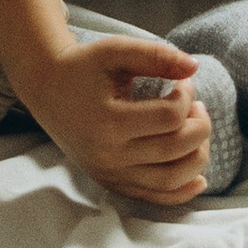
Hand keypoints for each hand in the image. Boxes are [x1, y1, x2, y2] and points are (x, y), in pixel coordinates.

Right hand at [27, 35, 215, 208]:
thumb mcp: (116, 50)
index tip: (183, 81)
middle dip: (200, 126)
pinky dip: (181, 191)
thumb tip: (194, 67)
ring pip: (170, 180)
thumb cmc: (84, 66)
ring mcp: (111, 174)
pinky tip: (198, 176)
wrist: (47, 90)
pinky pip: (154, 197)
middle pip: (175, 150)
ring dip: (197, 158)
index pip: (169, 117)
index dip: (187, 96)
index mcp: (110, 121)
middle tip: (198, 106)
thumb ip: (155, 55)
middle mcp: (110, 156)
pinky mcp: (112, 184)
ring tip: (197, 131)